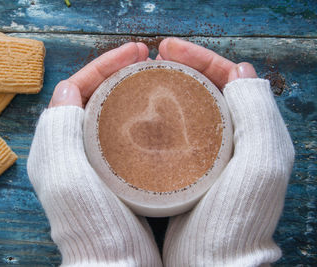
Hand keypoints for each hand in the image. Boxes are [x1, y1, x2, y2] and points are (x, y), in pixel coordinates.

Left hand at [28, 42, 162, 265]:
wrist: (114, 264)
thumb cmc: (88, 223)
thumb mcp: (64, 174)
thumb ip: (59, 130)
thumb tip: (69, 87)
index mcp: (55, 142)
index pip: (75, 88)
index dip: (103, 65)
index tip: (135, 53)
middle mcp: (70, 148)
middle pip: (94, 95)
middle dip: (118, 72)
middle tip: (148, 59)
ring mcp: (93, 159)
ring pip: (111, 111)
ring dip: (130, 90)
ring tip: (155, 77)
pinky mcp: (115, 172)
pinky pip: (125, 132)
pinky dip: (141, 116)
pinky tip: (160, 112)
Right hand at [159, 38, 293, 265]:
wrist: (210, 261)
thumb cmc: (238, 217)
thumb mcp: (262, 162)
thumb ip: (258, 113)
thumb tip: (240, 71)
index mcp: (252, 129)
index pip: (227, 77)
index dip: (199, 56)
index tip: (167, 48)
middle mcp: (230, 137)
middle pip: (203, 88)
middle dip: (178, 67)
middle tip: (149, 59)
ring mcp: (205, 152)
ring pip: (184, 107)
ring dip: (164, 88)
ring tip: (140, 79)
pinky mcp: (182, 167)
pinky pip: (168, 131)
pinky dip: (153, 117)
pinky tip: (137, 114)